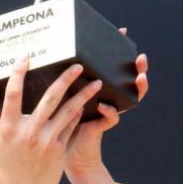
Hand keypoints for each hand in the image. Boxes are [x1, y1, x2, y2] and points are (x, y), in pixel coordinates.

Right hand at [0, 56, 103, 183]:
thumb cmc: (8, 172)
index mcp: (9, 129)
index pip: (12, 95)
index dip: (18, 74)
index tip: (26, 57)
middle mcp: (28, 132)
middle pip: (49, 98)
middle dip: (65, 79)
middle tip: (77, 65)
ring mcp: (46, 141)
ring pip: (68, 111)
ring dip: (83, 95)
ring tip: (96, 82)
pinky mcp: (60, 149)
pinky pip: (71, 127)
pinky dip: (78, 114)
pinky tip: (86, 104)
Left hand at [64, 26, 148, 176]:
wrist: (57, 152)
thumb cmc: (54, 121)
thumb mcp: (56, 94)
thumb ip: (55, 77)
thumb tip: (42, 50)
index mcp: (96, 89)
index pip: (112, 66)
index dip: (119, 49)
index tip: (123, 31)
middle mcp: (106, 97)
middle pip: (129, 80)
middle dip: (139, 68)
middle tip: (141, 57)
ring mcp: (107, 111)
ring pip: (130, 98)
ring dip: (137, 87)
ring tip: (139, 77)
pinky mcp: (102, 126)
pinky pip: (111, 118)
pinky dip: (109, 111)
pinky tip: (103, 105)